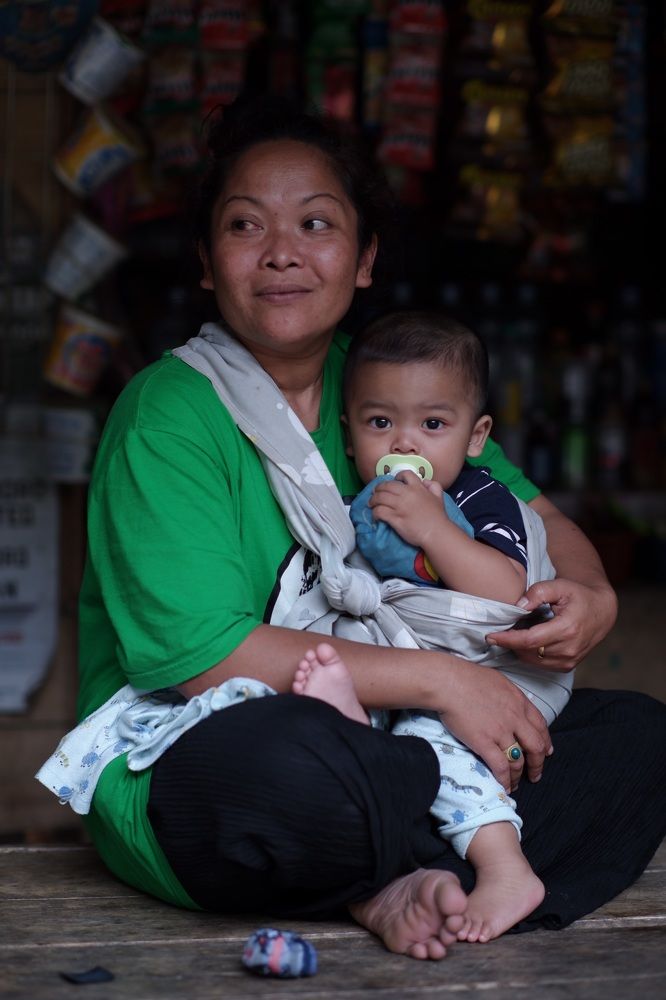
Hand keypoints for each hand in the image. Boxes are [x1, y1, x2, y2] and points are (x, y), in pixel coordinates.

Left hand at [369, 472, 444, 548]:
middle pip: (386, 486)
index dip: (396, 476)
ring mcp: (399, 507)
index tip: (392, 481)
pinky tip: (375, 515)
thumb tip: (425, 481)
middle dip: (378, 489)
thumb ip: (433, 486)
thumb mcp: (439, 496)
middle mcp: (406, 495)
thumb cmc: (438, 516)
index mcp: (417, 488)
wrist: (436, 533)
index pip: (404, 474)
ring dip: (373, 500)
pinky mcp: (394, 518)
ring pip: (379, 498)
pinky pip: (379, 511)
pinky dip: (375, 512)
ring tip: (371, 504)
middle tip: (375, 493)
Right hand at [437, 660, 551, 791]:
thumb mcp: (498, 681)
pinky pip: (501, 767)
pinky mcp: (484, 743)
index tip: (546, 752)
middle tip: (535, 774)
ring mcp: (500, 732)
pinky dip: (505, 780)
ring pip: (518, 761)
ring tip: (515, 783)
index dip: (545, 741)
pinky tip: (505, 786)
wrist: (448, 682)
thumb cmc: (467, 677)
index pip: (540, 725)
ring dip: (519, 775)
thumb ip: (509, 696)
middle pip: (536, 746)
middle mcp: (515, 718)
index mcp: (519, 701)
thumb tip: (509, 704)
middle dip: (538, 764)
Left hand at [485, 576, 617, 672]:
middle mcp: (569, 649)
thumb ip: (538, 592)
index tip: (491, 636)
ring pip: (532, 660)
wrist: (601, 611)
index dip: (508, 639)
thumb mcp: (559, 586)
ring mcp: (569, 660)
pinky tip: (527, 641)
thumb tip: (518, 606)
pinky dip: (529, 654)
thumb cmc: (579, 596)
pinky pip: (540, 664)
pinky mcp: (567, 666)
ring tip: (514, 633)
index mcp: (567, 629)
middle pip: (528, 651)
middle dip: (510, 643)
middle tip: (499, 631)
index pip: (530, 640)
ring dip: (519, 649)